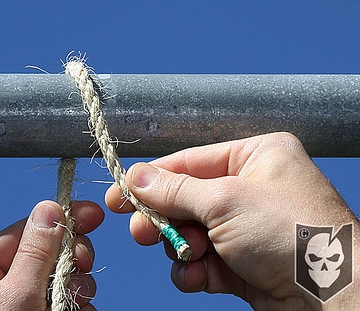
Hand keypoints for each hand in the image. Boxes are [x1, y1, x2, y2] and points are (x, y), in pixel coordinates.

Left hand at [0, 200, 103, 310]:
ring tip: (73, 301)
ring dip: (77, 285)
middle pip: (43, 254)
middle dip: (69, 257)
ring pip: (59, 278)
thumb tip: (50, 207)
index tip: (92, 213)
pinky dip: (79, 304)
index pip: (20, 233)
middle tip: (82, 263)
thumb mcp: (16, 296)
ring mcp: (18, 307)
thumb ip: (35, 251)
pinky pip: (66, 300)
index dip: (57, 222)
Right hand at [105, 132, 359, 309]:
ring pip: (191, 232)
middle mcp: (251, 188)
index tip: (118, 193)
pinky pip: (203, 261)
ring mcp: (247, 227)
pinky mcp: (244, 262)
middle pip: (186, 199)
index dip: (151, 178)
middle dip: (164, 218)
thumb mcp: (224, 200)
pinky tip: (199, 277)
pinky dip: (195, 270)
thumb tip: (133, 177)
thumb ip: (173, 190)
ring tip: (187, 256)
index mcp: (256, 156)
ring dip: (181, 247)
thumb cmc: (293, 233)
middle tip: (140, 232)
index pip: (189, 161)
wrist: (334, 298)